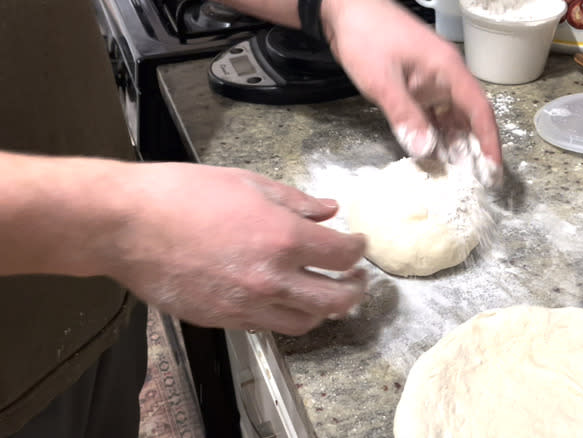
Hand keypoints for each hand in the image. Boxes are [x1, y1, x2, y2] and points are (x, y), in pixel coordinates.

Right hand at [106, 163, 366, 334]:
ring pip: (306, 322)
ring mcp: (247, 305)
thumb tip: (329, 210)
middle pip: (336, 301)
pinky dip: (287, 315)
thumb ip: (296, 201)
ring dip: (324, 309)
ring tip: (325, 292)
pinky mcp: (224, 320)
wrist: (125, 225)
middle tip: (358, 278)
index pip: (342, 255)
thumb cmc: (181, 194)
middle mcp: (272, 279)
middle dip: (356, 289)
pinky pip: (269, 326)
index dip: (358, 249)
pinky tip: (285, 298)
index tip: (358, 243)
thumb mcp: (248, 182)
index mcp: (282, 238)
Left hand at [321, 0, 502, 185]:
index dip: (489, 141)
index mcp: (448, 69)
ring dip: (455, 144)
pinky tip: (435, 155)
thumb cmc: (366, 36)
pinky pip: (434, 114)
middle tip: (478, 182)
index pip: (479, 110)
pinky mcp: (417, 85)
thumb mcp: (382, 80)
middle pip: (470, 117)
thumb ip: (403, 114)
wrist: (344, 10)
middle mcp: (446, 76)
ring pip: (452, 117)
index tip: (493, 169)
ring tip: (458, 175)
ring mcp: (432, 81)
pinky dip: (436, 134)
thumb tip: (424, 150)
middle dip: (475, 149)